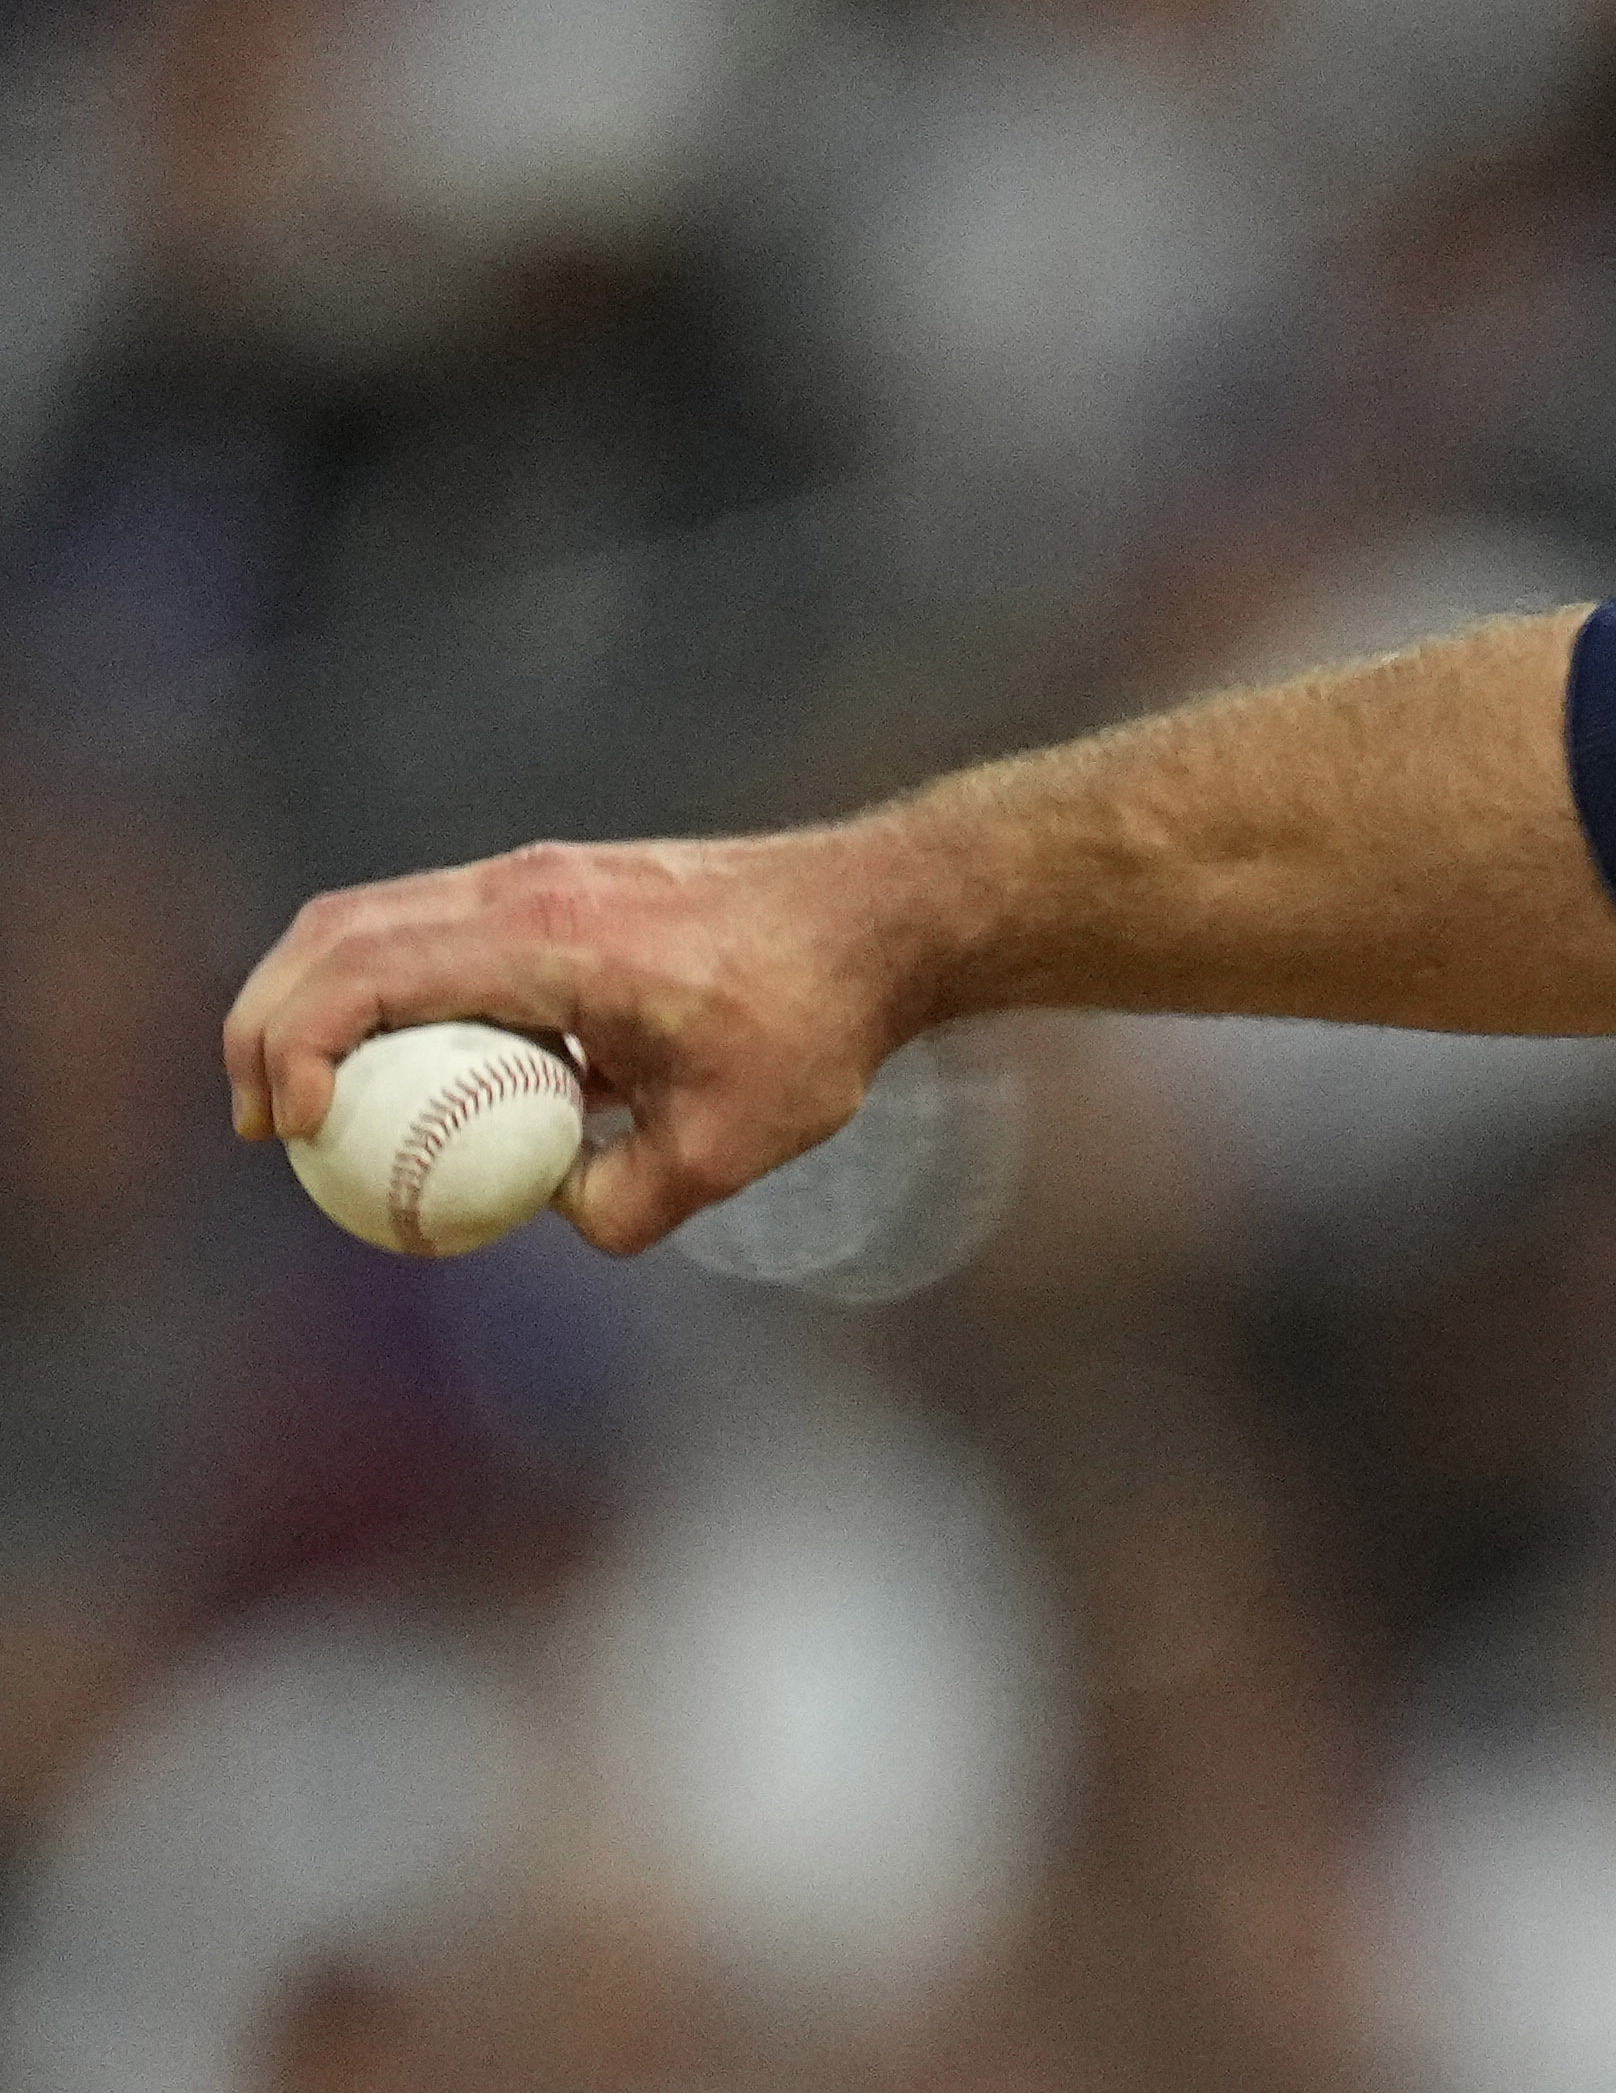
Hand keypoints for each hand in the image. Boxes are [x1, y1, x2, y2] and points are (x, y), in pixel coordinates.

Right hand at [224, 828, 915, 1256]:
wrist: (879, 919)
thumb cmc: (814, 1023)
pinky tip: (406, 1073)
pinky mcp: (552, 887)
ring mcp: (532, 876)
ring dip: (315, 1001)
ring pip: (372, 920)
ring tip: (305, 1101)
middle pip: (335, 934)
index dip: (294, 1046)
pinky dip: (386, 991)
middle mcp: (521, 889)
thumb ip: (625, 1202)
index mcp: (546, 940)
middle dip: (266, 1024)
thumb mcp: (729, 1146)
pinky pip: (432, 930)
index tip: (292, 1130)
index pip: (367, 976)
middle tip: (261, 1124)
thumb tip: (549, 1216)